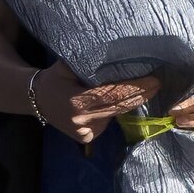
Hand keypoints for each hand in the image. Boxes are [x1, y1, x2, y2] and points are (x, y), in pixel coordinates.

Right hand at [27, 61, 167, 147]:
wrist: (36, 100)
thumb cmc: (54, 78)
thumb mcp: (66, 65)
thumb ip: (88, 62)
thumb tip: (116, 54)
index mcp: (77, 101)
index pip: (113, 94)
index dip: (135, 88)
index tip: (153, 80)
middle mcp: (81, 121)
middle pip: (119, 108)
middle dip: (140, 96)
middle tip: (157, 85)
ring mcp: (84, 132)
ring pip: (114, 116)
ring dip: (123, 104)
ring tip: (131, 90)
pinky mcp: (86, 138)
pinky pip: (106, 123)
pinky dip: (109, 113)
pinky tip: (100, 106)